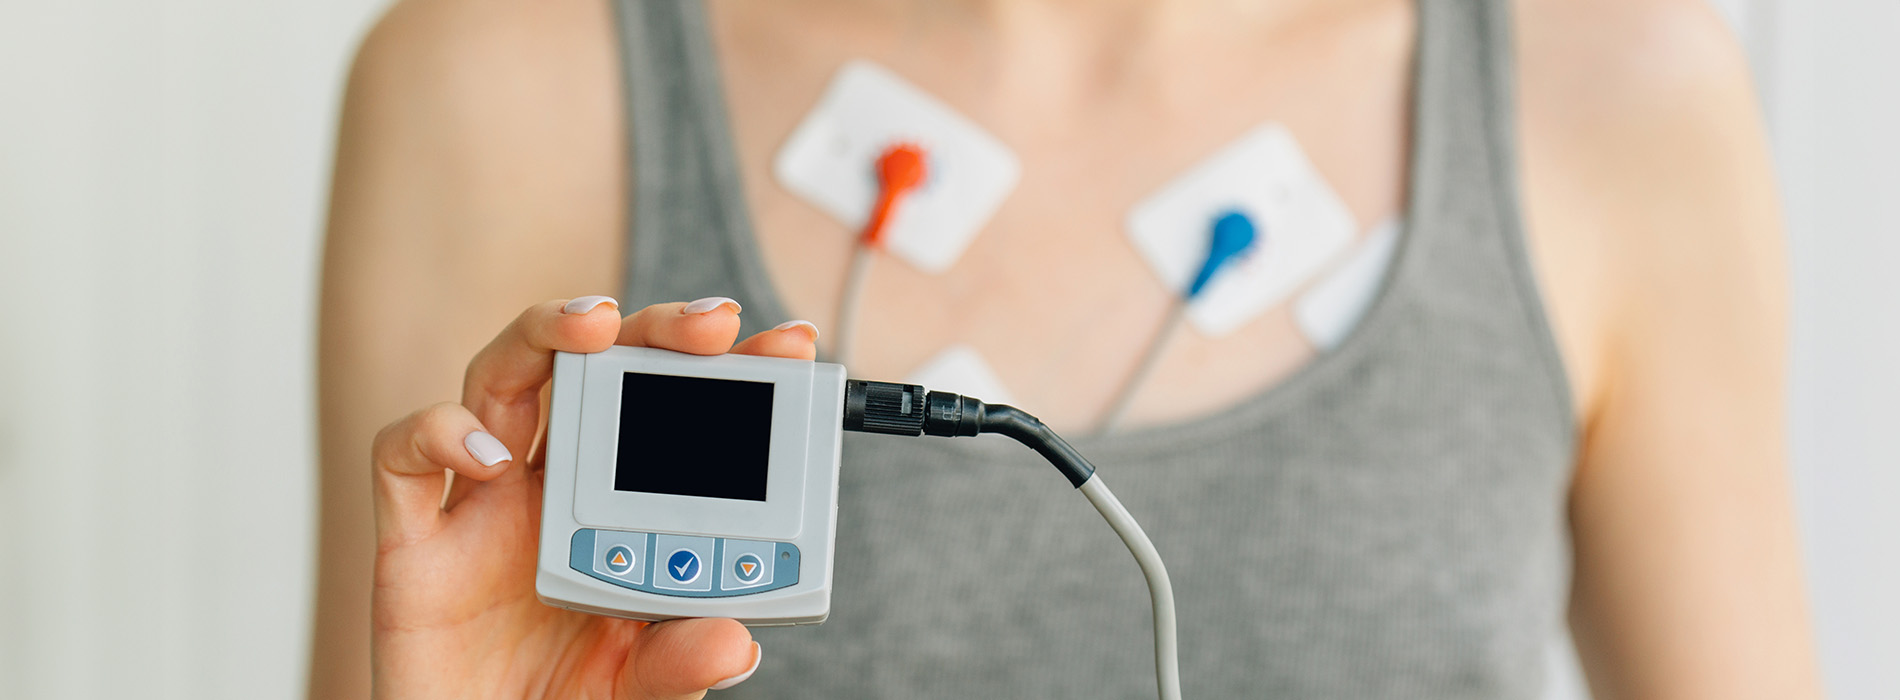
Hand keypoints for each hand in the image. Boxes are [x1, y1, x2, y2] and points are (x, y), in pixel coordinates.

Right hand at [369, 296, 819, 698]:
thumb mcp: (644, 687)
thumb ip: (683, 662)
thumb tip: (733, 641)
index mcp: (615, 506)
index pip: (669, 408)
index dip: (723, 368)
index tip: (790, 346)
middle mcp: (548, 487)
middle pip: (590, 367)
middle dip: (651, 329)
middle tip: (711, 325)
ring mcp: (479, 506)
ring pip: (498, 376)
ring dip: (544, 333)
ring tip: (596, 327)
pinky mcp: (412, 541)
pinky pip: (402, 455)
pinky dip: (439, 434)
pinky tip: (490, 457)